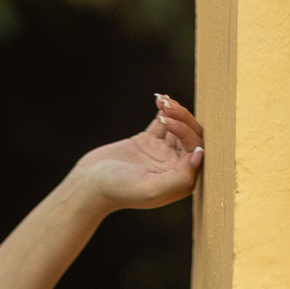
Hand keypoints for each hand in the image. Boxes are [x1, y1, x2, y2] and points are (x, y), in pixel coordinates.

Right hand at [71, 96, 202, 212]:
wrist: (89, 184)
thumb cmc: (119, 190)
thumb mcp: (151, 188)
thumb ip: (180, 177)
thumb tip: (200, 155)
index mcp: (180, 181)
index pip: (197, 151)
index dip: (188, 133)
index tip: (167, 124)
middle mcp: (174, 167)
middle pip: (191, 136)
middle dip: (183, 119)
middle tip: (167, 110)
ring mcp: (161, 153)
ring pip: (178, 127)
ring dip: (174, 111)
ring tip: (163, 101)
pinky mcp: (147, 142)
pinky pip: (162, 122)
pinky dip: (164, 109)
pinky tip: (159, 98)